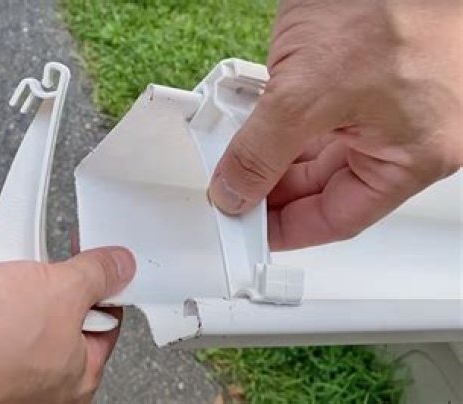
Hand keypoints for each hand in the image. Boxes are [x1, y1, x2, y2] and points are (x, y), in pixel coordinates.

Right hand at [0, 202, 134, 402]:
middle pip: (54, 301)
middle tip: (49, 233)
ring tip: (6, 220)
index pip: (103, 322)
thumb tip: (121, 265)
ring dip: (8, 248)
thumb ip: (95, 274)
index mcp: (73, 371)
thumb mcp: (63, 293)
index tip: (98, 251)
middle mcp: (34, 366)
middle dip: (45, 257)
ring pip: (11, 289)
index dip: (104, 282)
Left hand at [209, 0, 461, 249]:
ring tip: (232, 156)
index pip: (341, 217)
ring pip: (317, 149)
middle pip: (326, 185)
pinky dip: (279, 120)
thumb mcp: (308, 93)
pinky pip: (313, 114)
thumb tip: (236, 192)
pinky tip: (249, 122)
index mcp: (413, 154)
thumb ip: (264, 151)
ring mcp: (381, 102)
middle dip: (275, 191)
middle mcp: (402, 132)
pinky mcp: (358, 74)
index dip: (289, 230)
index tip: (249, 234)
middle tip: (231, 194)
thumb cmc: (392, 1)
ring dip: (273, 154)